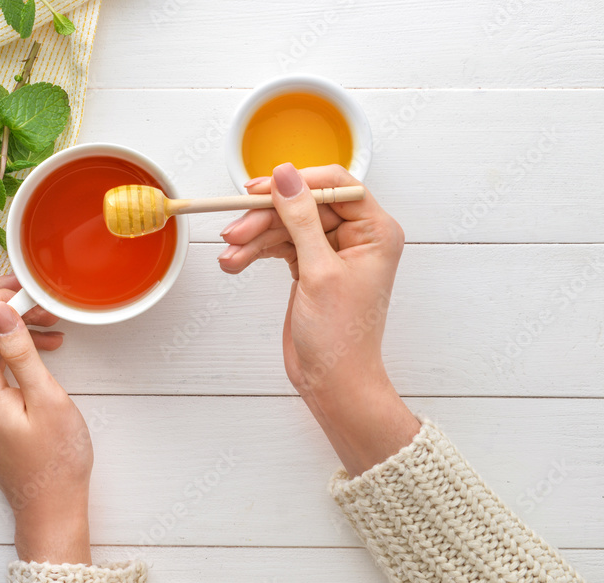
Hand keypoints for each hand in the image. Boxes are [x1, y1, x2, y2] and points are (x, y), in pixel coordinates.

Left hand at [0, 275, 92, 563]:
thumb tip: (0, 311)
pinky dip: (5, 345)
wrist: (48, 506)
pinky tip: (41, 347)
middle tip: (36, 298)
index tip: (29, 290)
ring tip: (48, 323)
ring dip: (4, 323)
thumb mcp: (47, 399)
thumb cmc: (56, 461)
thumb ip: (20, 351)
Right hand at [219, 163, 419, 475]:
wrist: (334, 382)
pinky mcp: (309, 267)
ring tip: (230, 254)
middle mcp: (356, 237)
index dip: (296, 183)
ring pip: (285, 226)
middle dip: (266, 218)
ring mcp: (331, 252)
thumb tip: (286, 176)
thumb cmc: (341, 337)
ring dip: (254, 238)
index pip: (335, 185)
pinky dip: (256, 252)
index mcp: (375, 231)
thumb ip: (301, 219)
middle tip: (235, 230)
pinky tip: (235, 261)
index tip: (260, 190)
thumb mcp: (319, 272)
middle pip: (303, 206)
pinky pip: (279, 246)